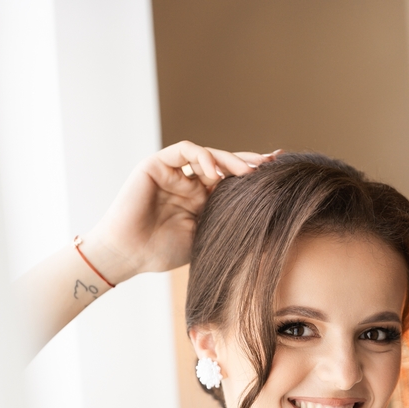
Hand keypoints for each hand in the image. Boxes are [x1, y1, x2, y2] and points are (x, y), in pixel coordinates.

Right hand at [83, 141, 277, 285]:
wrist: (129, 254)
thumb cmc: (163, 252)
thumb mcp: (205, 237)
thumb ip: (225, 221)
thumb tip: (265, 219)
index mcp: (201, 201)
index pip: (231, 182)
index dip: (253, 176)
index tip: (279, 172)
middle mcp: (189, 182)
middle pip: (224, 164)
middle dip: (248, 162)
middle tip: (271, 164)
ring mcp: (174, 172)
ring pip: (207, 155)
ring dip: (230, 160)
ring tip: (248, 172)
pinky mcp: (157, 164)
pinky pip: (185, 151)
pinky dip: (202, 157)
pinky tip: (215, 173)